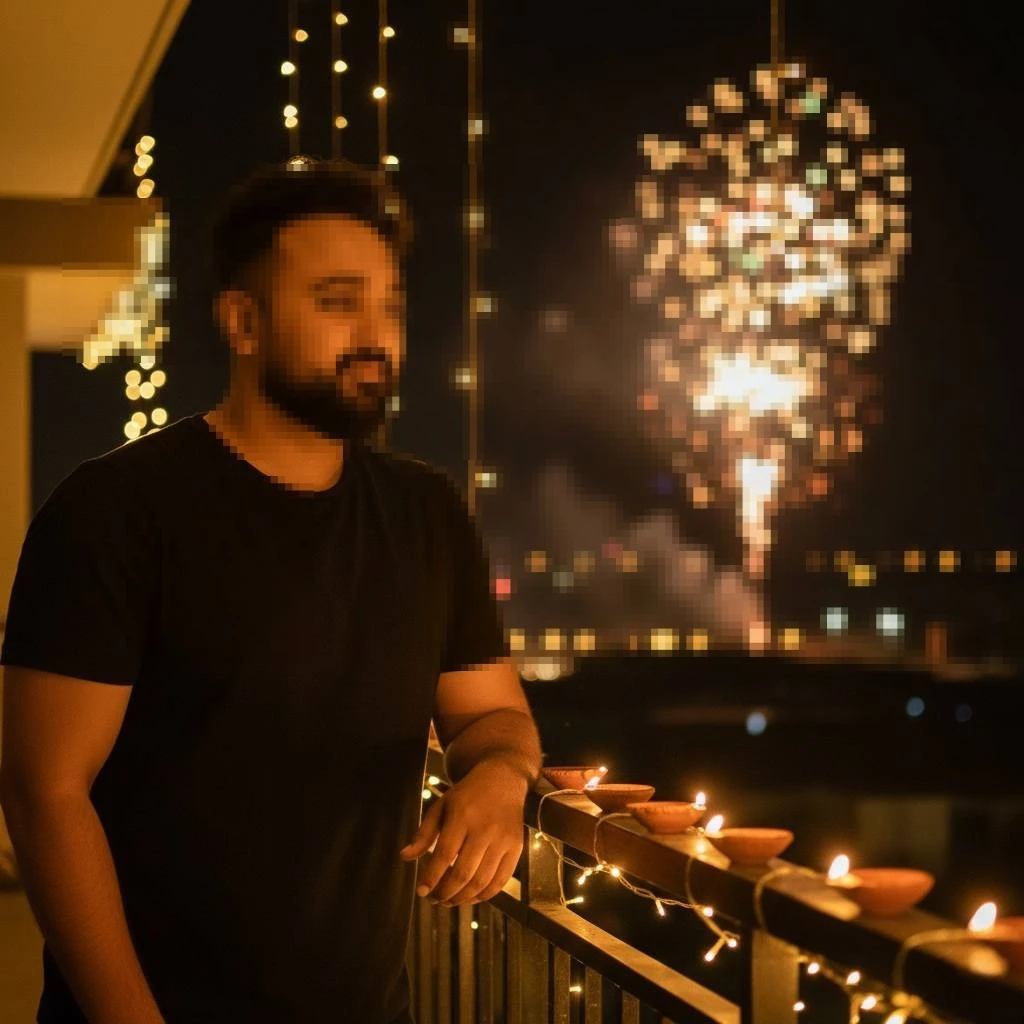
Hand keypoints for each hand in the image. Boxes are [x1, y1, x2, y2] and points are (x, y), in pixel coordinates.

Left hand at [400, 760, 526, 906]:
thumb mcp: (441, 806)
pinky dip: (484, 895)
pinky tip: (471, 897)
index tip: (421, 891)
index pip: (445, 854)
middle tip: (434, 899)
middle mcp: (484, 829)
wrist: (503, 780)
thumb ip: (424, 833)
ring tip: (449, 900)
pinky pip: (501, 881)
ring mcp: (503, 840)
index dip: (432, 877)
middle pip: (463, 872)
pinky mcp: (516, 847)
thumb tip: (405, 857)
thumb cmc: (467, 795)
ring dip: (463, 898)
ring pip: (481, 881)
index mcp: (462, 816)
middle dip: (446, 892)